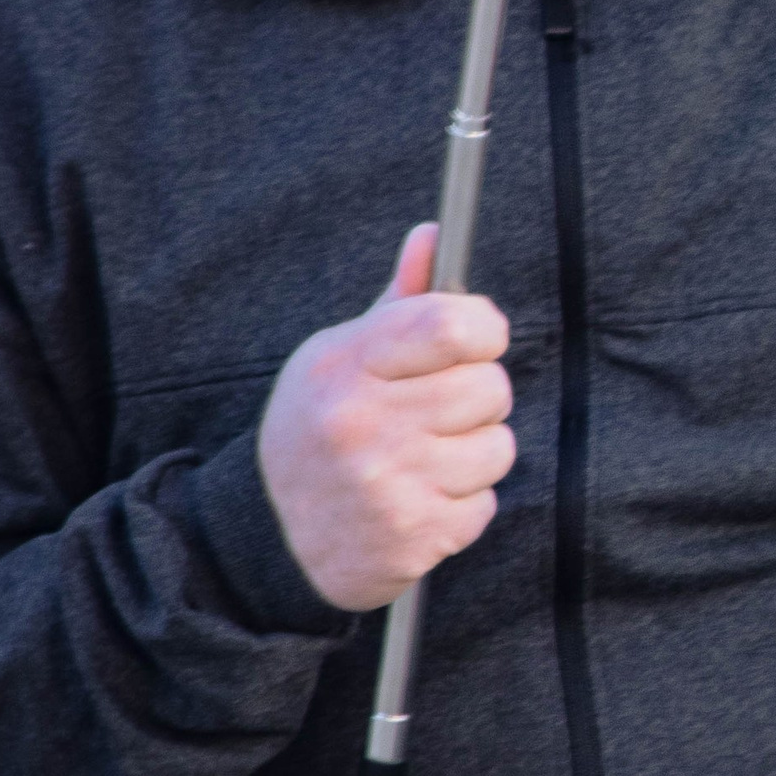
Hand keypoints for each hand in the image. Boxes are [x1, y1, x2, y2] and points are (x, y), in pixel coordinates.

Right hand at [256, 224, 514, 610]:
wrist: (277, 541)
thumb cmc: (323, 433)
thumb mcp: (340, 360)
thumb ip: (398, 304)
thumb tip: (433, 234)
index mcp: (343, 365)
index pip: (450, 326)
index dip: (484, 328)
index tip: (479, 340)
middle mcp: (361, 422)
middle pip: (489, 387)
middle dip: (480, 397)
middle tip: (441, 412)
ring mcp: (387, 483)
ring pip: (498, 447)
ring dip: (476, 455)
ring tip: (426, 461)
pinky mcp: (412, 535)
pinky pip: (486, 504)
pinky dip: (464, 506)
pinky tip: (420, 501)